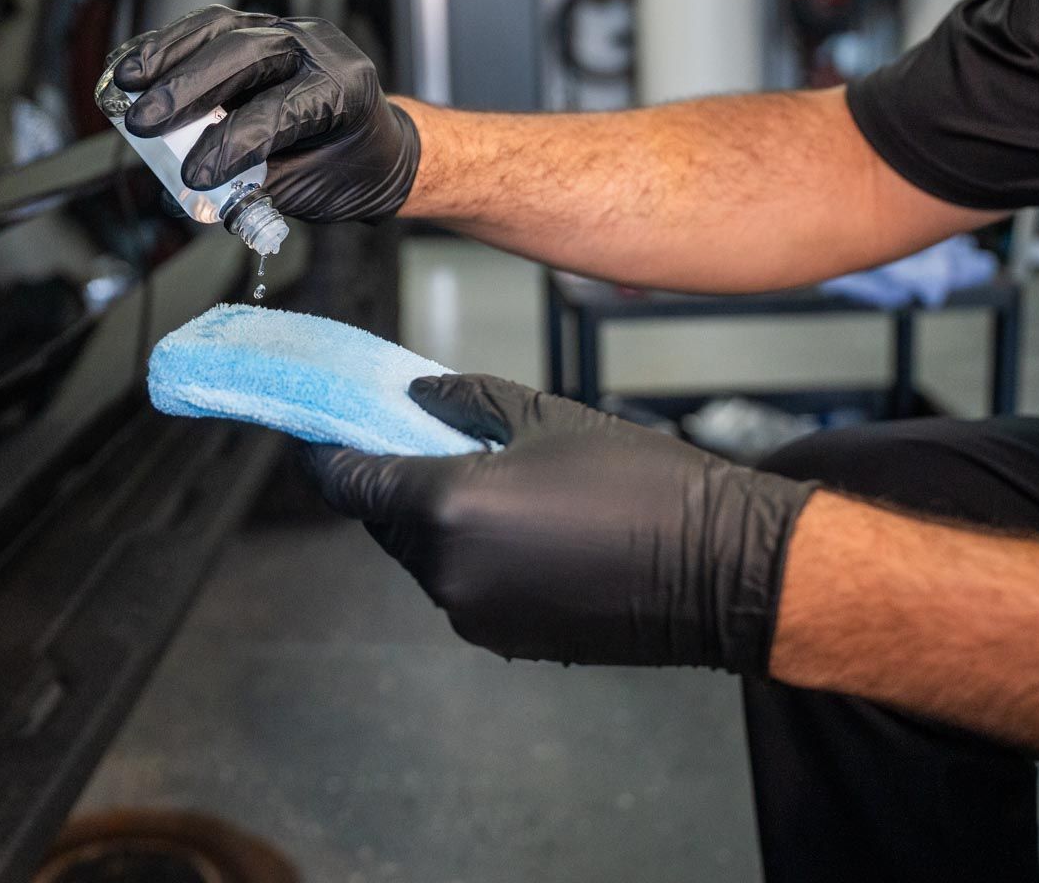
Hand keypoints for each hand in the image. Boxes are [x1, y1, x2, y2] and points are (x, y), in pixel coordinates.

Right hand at [110, 5, 419, 221]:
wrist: (374, 145)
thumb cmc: (347, 169)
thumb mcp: (308, 191)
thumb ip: (250, 189)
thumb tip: (187, 195)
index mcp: (345, 90)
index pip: (281, 109)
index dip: (233, 141)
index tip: (194, 175)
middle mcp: (318, 49)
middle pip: (247, 54)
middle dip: (189, 89)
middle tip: (143, 123)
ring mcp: (287, 31)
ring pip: (222, 30)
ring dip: (168, 56)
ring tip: (126, 84)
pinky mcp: (258, 28)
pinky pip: (210, 28)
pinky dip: (169, 46)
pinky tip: (137, 65)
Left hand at [300, 374, 817, 672]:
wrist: (719, 568)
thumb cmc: (642, 483)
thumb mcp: (545, 415)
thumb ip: (464, 401)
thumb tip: (415, 399)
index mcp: (447, 507)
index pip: (350, 484)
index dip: (327, 457)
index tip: (319, 435)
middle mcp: (448, 570)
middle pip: (384, 523)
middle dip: (391, 484)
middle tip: (416, 444)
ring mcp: (474, 614)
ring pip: (423, 559)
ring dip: (435, 524)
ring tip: (488, 484)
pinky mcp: (505, 640)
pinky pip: (463, 589)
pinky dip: (470, 558)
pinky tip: (520, 529)